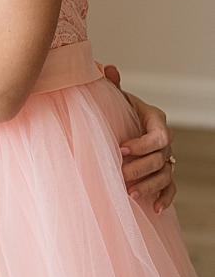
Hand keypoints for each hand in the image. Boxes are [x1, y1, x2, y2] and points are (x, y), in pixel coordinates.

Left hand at [103, 63, 177, 211]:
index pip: (158, 136)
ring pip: (164, 174)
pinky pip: (170, 187)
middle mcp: (164, 140)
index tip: (120, 150)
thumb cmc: (117, 109)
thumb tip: (106, 67)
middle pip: (160, 158)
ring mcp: (165, 157)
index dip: (141, 145)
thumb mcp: (115, 97)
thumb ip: (113, 85)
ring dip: (149, 186)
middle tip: (119, 175)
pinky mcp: (162, 173)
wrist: (123, 122)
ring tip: (131, 195)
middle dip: (140, 168)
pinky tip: (155, 209)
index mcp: (154, 120)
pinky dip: (165, 198)